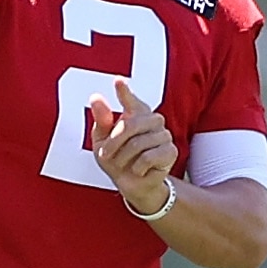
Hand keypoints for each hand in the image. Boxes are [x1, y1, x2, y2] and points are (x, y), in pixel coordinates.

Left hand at [88, 79, 177, 211]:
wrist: (132, 185)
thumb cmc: (116, 160)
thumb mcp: (102, 142)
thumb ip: (101, 120)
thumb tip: (96, 97)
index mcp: (136, 113)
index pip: (130, 99)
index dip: (124, 91)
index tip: (117, 81)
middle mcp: (153, 119)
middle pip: (130, 125)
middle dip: (113, 143)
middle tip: (104, 155)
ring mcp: (164, 134)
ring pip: (137, 144)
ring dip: (123, 158)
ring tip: (123, 164)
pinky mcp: (170, 151)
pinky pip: (148, 157)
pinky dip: (137, 168)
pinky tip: (139, 170)